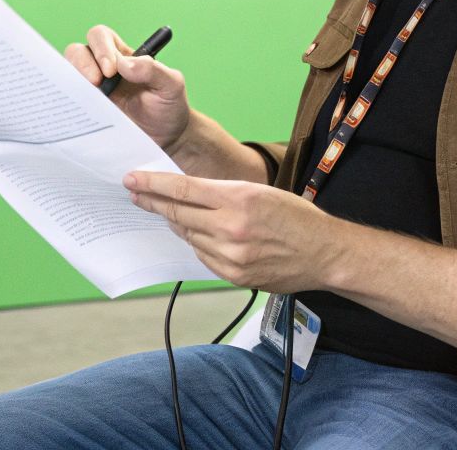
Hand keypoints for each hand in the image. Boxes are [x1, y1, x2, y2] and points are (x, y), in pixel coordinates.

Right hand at [65, 24, 191, 151]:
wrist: (167, 139)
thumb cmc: (169, 106)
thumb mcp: (171, 85)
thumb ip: (153, 70)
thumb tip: (124, 64)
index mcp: (122, 56)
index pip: (101, 37)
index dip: (101, 48)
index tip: (112, 70)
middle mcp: (102, 69)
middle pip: (77, 51)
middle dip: (83, 64)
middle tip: (96, 84)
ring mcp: (92, 90)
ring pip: (68, 74)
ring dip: (74, 81)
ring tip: (89, 97)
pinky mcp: (87, 110)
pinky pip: (70, 102)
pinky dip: (69, 103)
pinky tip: (80, 112)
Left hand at [124, 170, 338, 292]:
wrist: (324, 253)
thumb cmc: (295, 217)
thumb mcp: (259, 192)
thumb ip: (222, 193)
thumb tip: (185, 194)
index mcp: (238, 199)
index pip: (183, 189)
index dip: (153, 184)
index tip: (132, 179)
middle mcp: (231, 227)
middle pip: (178, 213)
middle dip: (152, 202)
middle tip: (135, 194)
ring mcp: (231, 255)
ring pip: (189, 236)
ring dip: (177, 224)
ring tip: (171, 213)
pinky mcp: (234, 276)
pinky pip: (203, 256)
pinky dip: (198, 244)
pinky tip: (202, 236)